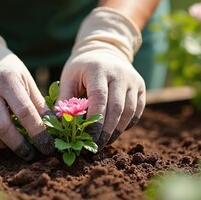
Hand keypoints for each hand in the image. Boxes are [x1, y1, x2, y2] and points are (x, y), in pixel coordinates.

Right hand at [0, 10, 53, 160]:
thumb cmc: (8, 71)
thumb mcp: (26, 79)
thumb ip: (38, 103)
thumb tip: (54, 126)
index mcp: (7, 80)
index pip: (24, 111)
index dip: (37, 132)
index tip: (48, 146)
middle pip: (3, 127)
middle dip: (20, 146)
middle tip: (33, 156)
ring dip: (7, 145)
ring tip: (21, 146)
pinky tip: (6, 140)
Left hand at [59, 7, 144, 150]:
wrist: (105, 51)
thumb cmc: (82, 68)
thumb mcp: (68, 77)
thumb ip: (64, 100)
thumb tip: (59, 125)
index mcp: (99, 70)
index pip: (99, 99)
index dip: (94, 122)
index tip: (87, 139)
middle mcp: (120, 74)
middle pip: (116, 108)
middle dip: (106, 131)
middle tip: (95, 147)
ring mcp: (133, 81)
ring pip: (129, 112)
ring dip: (116, 130)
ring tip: (103, 142)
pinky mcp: (141, 88)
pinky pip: (136, 112)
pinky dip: (126, 125)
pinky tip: (114, 132)